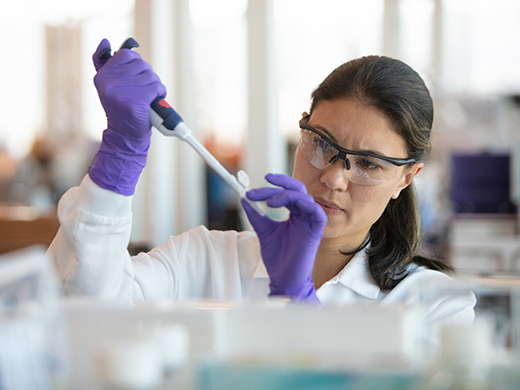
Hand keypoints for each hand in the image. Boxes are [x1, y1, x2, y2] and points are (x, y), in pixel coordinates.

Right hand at [93, 39, 165, 138]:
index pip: (127, 55)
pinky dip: (160, 94)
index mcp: (102, 76)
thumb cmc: (121, 108)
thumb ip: (105, 64)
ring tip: (147, 98)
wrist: (125, 135)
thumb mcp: (109, 85)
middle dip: (148, 77)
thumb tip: (104, 41)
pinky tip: (153, 102)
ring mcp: (122, 93)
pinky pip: (157, 87)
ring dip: (155, 86)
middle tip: (142, 91)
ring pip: (151, 76)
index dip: (137, 65)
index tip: (135, 78)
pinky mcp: (136, 102)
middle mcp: (109, 83)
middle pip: (142, 65)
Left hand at [241, 173, 326, 302]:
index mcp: (294, 214)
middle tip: (262, 184)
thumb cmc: (277, 258)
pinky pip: (318, 213)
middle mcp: (303, 215)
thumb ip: (256, 215)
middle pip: (296, 190)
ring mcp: (311, 223)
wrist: (283, 278)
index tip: (252, 190)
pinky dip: (306, 205)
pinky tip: (288, 207)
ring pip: (305, 198)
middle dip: (280, 184)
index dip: (272, 187)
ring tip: (269, 202)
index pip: (286, 192)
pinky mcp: (317, 232)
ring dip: (286, 195)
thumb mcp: (263, 231)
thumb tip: (245, 199)